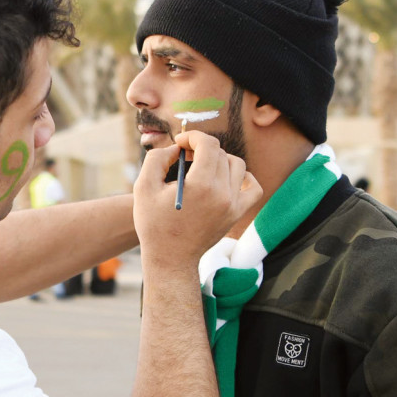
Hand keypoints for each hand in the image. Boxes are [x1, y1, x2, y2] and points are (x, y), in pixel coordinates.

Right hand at [133, 131, 261, 267]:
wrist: (171, 259)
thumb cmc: (154, 225)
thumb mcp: (143, 187)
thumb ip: (157, 158)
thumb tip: (176, 149)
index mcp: (202, 185)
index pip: (209, 144)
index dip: (194, 137)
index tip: (180, 143)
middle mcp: (223, 193)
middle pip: (220, 153)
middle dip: (202, 149)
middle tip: (185, 157)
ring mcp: (233, 204)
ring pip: (236, 165)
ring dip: (219, 160)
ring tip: (202, 168)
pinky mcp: (237, 213)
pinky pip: (253, 187)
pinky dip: (244, 177)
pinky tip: (226, 178)